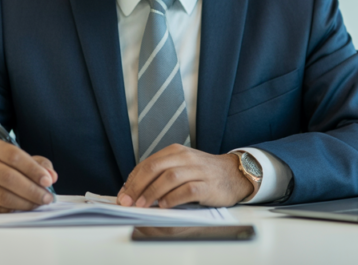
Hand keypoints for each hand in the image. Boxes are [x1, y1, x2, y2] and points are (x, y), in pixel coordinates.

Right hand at [0, 139, 56, 212]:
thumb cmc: (4, 166)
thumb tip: (52, 176)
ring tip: (38, 203)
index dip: (33, 169)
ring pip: (3, 195)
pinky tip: (24, 206)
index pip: (14, 156)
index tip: (48, 181)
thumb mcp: (21, 158)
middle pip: (8, 177)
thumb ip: (39, 164)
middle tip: (47, 197)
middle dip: (32, 190)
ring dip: (25, 202)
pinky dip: (15, 209)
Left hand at [116, 144, 253, 208]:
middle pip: (155, 168)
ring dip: (152, 192)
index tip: (123, 194)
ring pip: (169, 178)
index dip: (133, 180)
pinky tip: (164, 206)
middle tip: (128, 201)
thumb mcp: (181, 166)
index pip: (148, 163)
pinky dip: (173, 198)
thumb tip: (133, 190)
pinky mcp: (208, 185)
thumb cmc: (203, 173)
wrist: (234, 174)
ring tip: (142, 205)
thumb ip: (160, 174)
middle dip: (138, 186)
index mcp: (175, 151)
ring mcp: (197, 170)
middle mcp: (185, 158)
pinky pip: (187, 190)